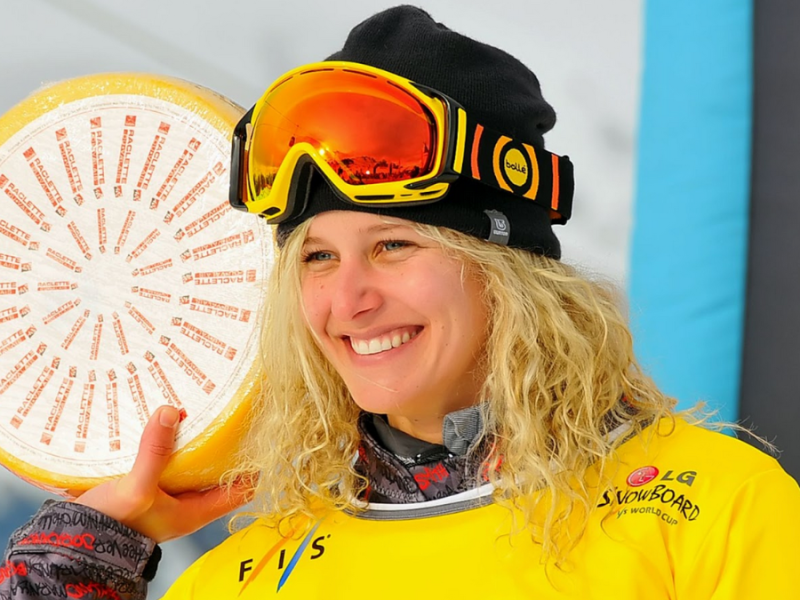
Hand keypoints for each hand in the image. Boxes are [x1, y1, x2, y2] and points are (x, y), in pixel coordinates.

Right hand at [74, 406, 251, 542]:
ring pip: (193, 463)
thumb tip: (171, 413)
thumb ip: (155, 453)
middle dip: (224, 445)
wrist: (75, 539)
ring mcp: (168, 494)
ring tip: (201, 409)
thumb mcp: (137, 488)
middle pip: (218, 471)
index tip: (258, 434)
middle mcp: (187, 503)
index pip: (241, 489)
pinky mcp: (149, 486)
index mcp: (196, 511)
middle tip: (228, 411)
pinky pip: (168, 460)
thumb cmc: (112, 525)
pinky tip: (166, 423)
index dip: (254, 464)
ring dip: (195, 441)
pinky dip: (170, 444)